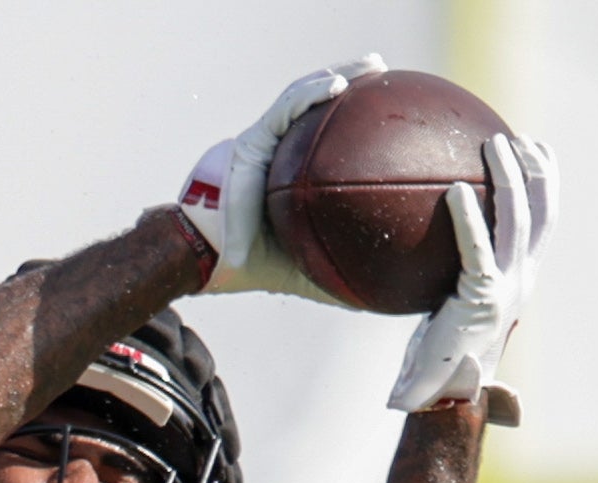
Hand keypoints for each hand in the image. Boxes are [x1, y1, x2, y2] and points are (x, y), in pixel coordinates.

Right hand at [173, 59, 378, 301]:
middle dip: (352, 81)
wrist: (211, 264)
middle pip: (317, 106)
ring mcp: (262, 143)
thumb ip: (339, 273)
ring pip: (303, 97)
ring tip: (370, 67)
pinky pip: (284, 111)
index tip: (386, 103)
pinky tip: (338, 85)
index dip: (352, 113)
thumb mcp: (309, 270)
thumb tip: (380, 300)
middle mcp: (276, 150)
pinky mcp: (250, 142)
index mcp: (289, 170)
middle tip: (382, 70)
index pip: (323, 132)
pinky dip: (310, 95)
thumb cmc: (253, 266)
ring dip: (337, 76)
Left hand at [386, 130, 552, 422]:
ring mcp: (506, 288)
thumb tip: (423, 247)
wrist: (444, 399)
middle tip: (519, 139)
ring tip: (495, 145)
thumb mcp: (450, 309)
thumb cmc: (440, 358)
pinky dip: (468, 217)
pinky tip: (455, 190)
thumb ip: (449, 277)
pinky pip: (476, 248)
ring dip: (510, 178)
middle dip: (537, 172)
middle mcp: (521, 280)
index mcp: (519, 280)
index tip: (534, 150)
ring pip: (518, 220)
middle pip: (541, 213)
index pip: (541, 224)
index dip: (545, 185)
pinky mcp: (482, 298)